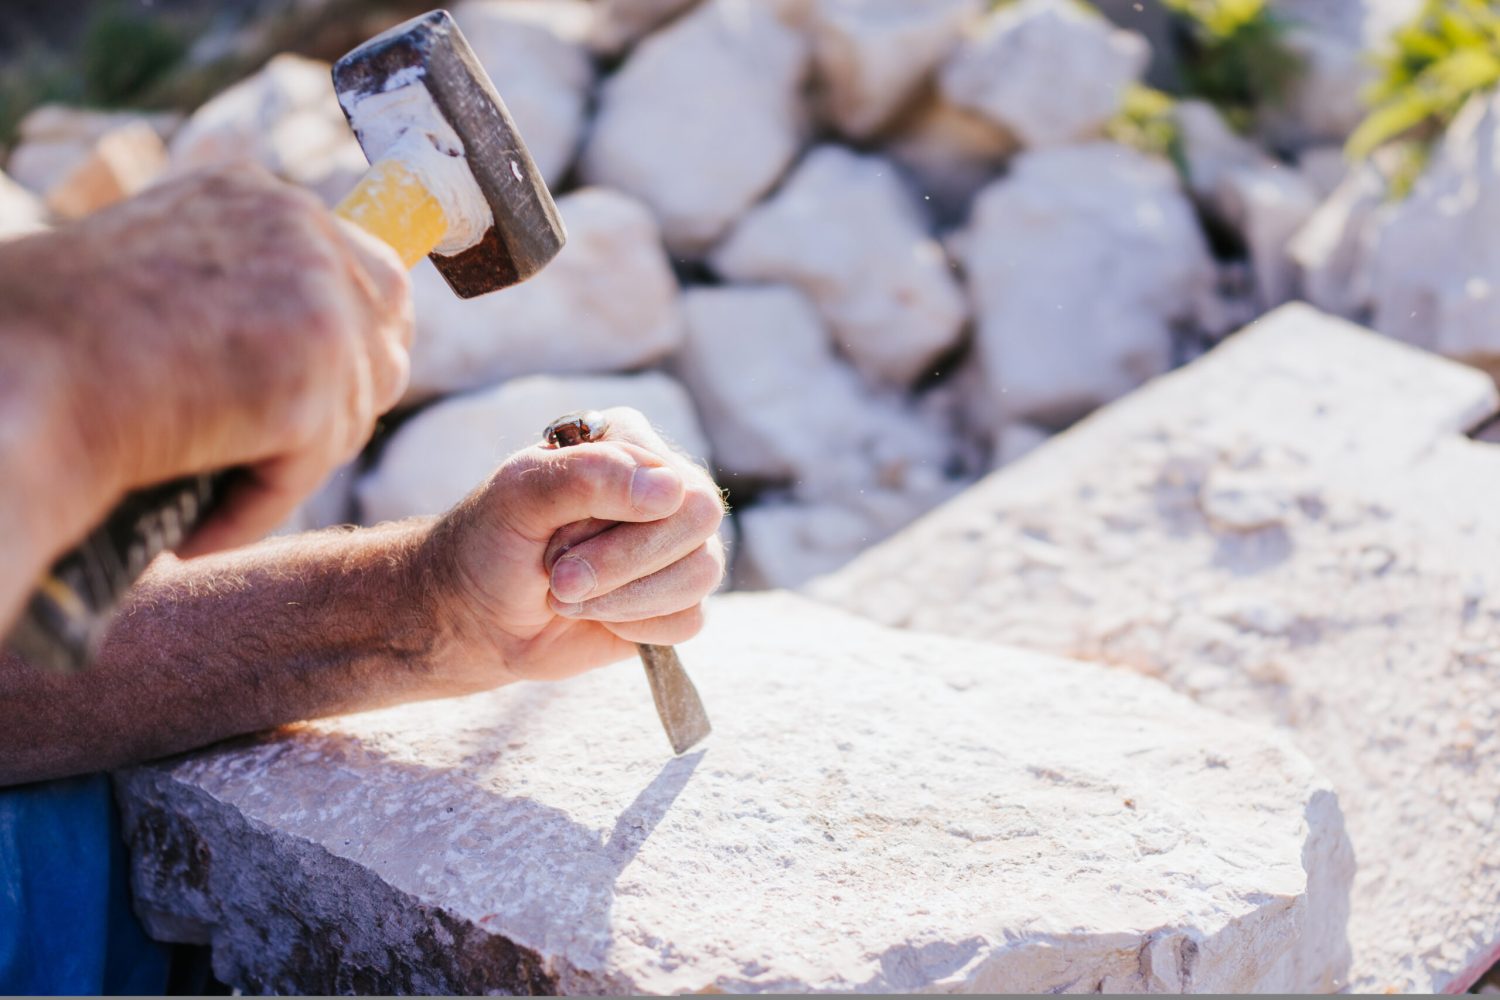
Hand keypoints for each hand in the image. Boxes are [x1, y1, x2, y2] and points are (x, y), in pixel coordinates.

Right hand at [0, 163, 412, 559]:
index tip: (319, 395)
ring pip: (353, 411)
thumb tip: (321, 351)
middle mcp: (299, 229)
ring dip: (283, 460)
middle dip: (338, 404)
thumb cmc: (49, 346)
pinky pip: (310, 468)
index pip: (369, 276)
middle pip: (383, 341)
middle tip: (262, 450)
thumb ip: (236, 288)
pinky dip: (253, 506)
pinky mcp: (311, 378)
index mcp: (259, 199)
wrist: (6, 381)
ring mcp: (313, 299)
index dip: (352, 346)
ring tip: (199, 476)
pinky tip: (190, 526)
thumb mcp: (159, 279)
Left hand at [421, 407, 726, 686]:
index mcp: (629, 442)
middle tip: (560, 579)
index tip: (554, 539)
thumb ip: (588, 477)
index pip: (675, 482)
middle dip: (623, 564)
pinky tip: (597, 616)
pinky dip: (634, 628)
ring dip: (622, 600)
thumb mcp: (518, 497)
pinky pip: (690, 619)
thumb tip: (670, 490)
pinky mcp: (674, 599)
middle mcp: (664, 487)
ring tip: (567, 596)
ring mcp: (675, 545)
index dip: (620, 525)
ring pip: (701, 575)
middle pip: (699, 523)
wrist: (475, 616)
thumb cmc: (492, 542)